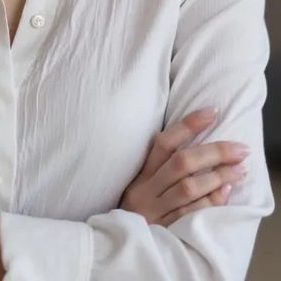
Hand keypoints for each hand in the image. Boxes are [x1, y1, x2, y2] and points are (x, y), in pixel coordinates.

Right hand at [119, 108, 249, 226]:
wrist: (119, 247)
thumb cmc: (138, 211)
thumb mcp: (141, 185)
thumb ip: (161, 166)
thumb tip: (197, 144)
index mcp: (141, 173)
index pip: (164, 142)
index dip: (188, 125)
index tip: (212, 112)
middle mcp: (146, 189)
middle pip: (181, 163)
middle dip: (214, 152)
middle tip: (240, 149)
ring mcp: (155, 210)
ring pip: (188, 188)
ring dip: (218, 176)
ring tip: (240, 170)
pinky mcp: (164, 230)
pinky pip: (191, 214)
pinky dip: (210, 202)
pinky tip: (226, 192)